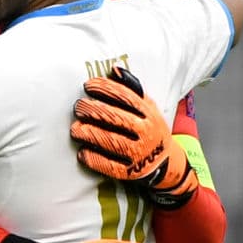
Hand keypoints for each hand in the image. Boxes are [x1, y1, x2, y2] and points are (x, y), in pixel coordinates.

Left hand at [71, 66, 198, 208]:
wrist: (166, 162)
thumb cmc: (150, 129)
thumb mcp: (148, 107)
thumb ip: (132, 89)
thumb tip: (114, 69)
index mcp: (149, 114)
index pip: (126, 97)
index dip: (105, 89)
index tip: (88, 86)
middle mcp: (146, 133)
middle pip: (116, 118)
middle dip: (93, 110)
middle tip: (78, 106)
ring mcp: (139, 154)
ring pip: (112, 142)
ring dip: (90, 134)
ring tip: (75, 128)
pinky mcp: (131, 173)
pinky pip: (111, 167)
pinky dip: (95, 160)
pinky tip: (82, 153)